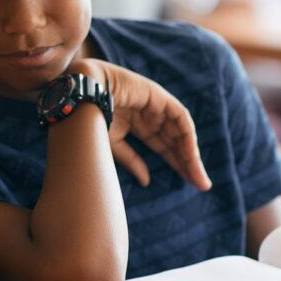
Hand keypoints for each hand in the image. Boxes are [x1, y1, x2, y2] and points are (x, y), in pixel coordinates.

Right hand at [68, 59, 210, 190]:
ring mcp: (154, 104)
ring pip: (180, 132)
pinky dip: (187, 137)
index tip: (189, 182)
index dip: (176, 163)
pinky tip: (191, 157)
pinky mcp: (158, 96)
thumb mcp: (111, 145)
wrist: (79, 97)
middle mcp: (148, 114)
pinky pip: (180, 118)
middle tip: (201, 184)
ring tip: (199, 177)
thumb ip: (131, 160)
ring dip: (191, 154)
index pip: (162, 146)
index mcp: (135, 124)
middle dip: (188, 163)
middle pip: (174, 141)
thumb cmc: (88, 119)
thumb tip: (147, 181)